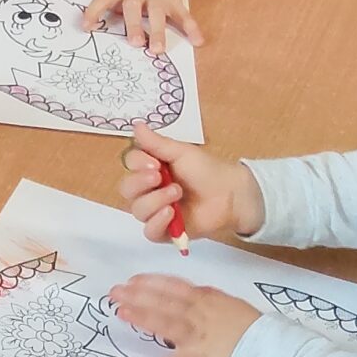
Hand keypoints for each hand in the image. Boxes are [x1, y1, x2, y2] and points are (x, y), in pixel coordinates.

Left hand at [64, 0, 201, 53]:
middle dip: (135, 24)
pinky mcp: (175, 0)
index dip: (94, 12)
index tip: (86, 26)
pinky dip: (192, 28)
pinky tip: (199, 41)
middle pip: (134, 9)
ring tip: (158, 50)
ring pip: (159, 15)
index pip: (103, 1)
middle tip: (134, 42)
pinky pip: (183, 15)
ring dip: (160, 32)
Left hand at [108, 275, 259, 356]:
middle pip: (163, 301)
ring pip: (164, 324)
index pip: (174, 287)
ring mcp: (197, 336)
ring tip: (120, 312)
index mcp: (208, 299)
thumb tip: (194, 294)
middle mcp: (199, 314)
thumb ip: (210, 300)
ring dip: (141, 317)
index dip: (151, 283)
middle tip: (114, 293)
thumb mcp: (232, 305)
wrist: (272, 350)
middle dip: (137, 295)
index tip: (133, 280)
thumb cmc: (254, 328)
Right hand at [116, 127, 263, 242]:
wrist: (230, 193)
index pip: (129, 166)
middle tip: (159, 176)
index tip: (155, 163)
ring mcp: (155, 212)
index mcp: (151, 169)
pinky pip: (149, 231)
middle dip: (141, 183)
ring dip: (155, 200)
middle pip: (127, 190)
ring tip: (177, 193)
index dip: (137, 164)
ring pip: (138, 210)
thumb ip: (156, 143)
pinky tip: (170, 213)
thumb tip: (136, 124)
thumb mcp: (181, 152)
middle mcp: (149, 190)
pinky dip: (157, 222)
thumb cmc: (207, 170)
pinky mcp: (165, 231)